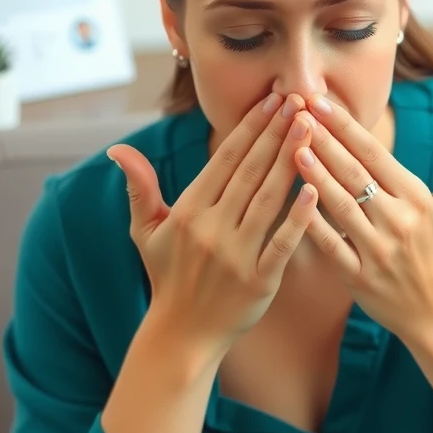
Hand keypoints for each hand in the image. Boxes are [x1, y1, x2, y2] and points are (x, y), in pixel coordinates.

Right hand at [107, 92, 316, 355]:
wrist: (181, 334)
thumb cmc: (167, 276)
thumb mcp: (146, 231)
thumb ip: (139, 187)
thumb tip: (117, 150)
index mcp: (188, 211)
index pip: (225, 160)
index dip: (250, 126)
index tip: (272, 98)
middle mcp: (212, 229)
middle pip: (250, 172)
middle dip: (276, 132)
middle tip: (299, 99)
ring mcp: (236, 255)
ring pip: (268, 199)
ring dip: (291, 161)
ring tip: (310, 129)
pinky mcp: (259, 280)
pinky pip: (282, 243)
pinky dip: (298, 218)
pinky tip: (314, 190)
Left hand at [293, 94, 432, 341]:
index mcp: (417, 200)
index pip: (376, 155)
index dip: (347, 127)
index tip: (322, 103)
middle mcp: (397, 222)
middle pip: (353, 174)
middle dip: (324, 141)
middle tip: (297, 113)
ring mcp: (376, 250)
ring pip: (339, 205)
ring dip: (314, 174)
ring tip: (292, 147)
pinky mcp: (358, 276)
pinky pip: (330, 244)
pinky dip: (311, 221)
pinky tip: (293, 198)